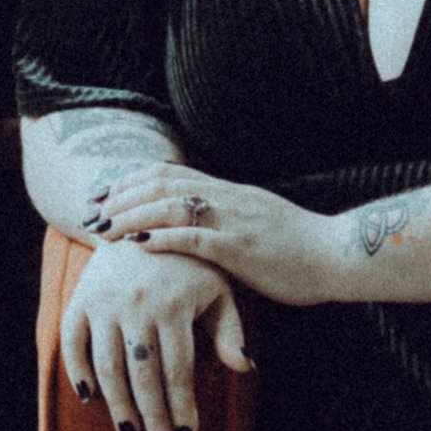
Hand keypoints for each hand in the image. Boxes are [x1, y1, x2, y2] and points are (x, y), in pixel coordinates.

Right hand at [60, 242, 248, 430]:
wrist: (142, 217)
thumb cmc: (189, 262)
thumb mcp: (217, 288)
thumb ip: (229, 329)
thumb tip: (243, 368)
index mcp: (174, 305)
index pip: (177, 372)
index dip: (182, 409)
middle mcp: (137, 305)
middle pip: (143, 378)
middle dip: (154, 419)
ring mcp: (105, 303)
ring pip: (108, 368)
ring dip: (118, 408)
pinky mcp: (80, 300)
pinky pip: (72, 344)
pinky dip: (78, 372)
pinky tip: (91, 399)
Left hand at [96, 160, 342, 305]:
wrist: (339, 255)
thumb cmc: (301, 249)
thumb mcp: (258, 225)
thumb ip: (228, 222)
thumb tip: (198, 230)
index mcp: (229, 193)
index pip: (171, 175)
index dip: (132, 182)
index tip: (104, 195)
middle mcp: (227, 199)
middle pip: (162, 183)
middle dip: (121, 196)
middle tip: (91, 212)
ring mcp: (234, 221)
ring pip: (172, 205)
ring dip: (132, 216)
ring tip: (104, 229)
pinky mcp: (241, 248)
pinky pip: (195, 238)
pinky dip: (162, 238)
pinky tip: (138, 245)